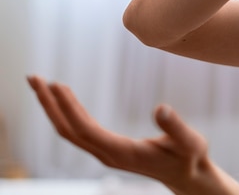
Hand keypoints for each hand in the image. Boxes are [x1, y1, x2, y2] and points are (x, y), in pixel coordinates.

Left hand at [27, 76, 238, 194]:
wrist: (187, 175)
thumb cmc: (190, 157)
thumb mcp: (191, 142)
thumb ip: (176, 127)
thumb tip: (161, 108)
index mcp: (122, 152)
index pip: (85, 130)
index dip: (69, 108)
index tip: (55, 84)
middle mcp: (107, 155)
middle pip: (68, 131)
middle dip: (48, 105)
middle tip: (33, 78)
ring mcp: (105, 153)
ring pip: (70, 131)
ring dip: (53, 108)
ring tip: (41, 84)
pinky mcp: (107, 148)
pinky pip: (79, 131)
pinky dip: (67, 113)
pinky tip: (64, 100)